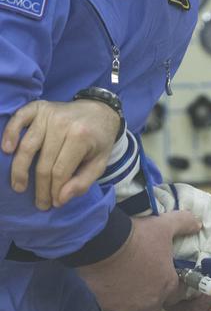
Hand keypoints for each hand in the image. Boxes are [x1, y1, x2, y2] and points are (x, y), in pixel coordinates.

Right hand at [3, 98, 122, 209]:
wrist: (99, 111)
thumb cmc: (99, 141)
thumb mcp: (100, 164)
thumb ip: (83, 182)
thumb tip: (60, 199)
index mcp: (80, 137)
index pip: (60, 171)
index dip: (55, 190)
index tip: (54, 204)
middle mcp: (61, 124)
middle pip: (43, 163)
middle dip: (40, 187)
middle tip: (40, 203)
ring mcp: (48, 114)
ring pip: (28, 146)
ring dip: (20, 170)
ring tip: (18, 187)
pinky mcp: (38, 107)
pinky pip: (19, 119)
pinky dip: (10, 133)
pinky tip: (6, 150)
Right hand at [76, 210, 201, 310]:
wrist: (103, 243)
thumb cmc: (137, 236)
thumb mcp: (164, 225)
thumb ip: (184, 224)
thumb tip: (198, 223)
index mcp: (167, 285)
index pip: (174, 295)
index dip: (165, 286)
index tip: (157, 276)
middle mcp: (151, 302)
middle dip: (148, 301)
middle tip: (138, 284)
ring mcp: (130, 308)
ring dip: (129, 306)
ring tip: (121, 288)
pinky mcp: (109, 308)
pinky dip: (110, 302)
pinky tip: (106, 287)